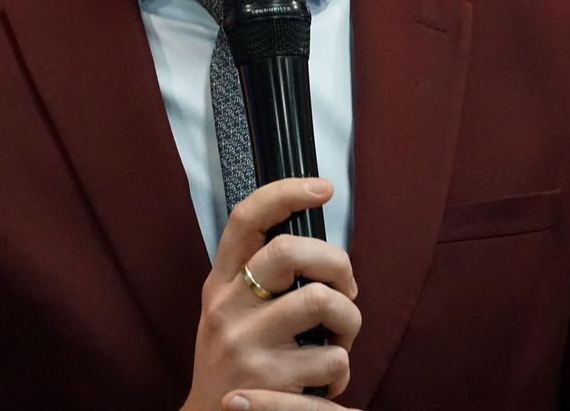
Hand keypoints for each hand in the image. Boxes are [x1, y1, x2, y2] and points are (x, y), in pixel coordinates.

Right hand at [180, 178, 361, 410]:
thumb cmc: (234, 363)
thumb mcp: (230, 312)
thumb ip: (261, 279)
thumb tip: (323, 254)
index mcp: (220, 283)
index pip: (246, 219)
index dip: (285, 192)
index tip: (322, 186)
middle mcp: (228, 307)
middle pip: (290, 251)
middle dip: (338, 263)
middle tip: (347, 289)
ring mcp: (246, 344)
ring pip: (322, 302)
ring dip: (349, 321)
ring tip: (340, 339)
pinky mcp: (269, 382)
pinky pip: (332, 359)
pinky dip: (342, 370)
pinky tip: (327, 382)